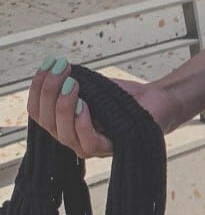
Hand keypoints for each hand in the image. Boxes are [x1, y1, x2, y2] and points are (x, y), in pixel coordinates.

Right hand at [26, 56, 185, 159]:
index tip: (47, 65)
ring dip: (63, 106)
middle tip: (61, 70)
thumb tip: (48, 69)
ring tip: (72, 84)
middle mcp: (75, 140)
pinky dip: (82, 123)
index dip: (37, 89)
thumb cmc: (124, 96)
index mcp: (65, 125)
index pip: (37, 113)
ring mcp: (94, 148)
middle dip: (49, 92)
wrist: (157, 100)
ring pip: (65, 135)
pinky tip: (84, 105)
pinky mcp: (113, 149)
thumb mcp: (90, 86)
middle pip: (47, 123)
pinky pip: (89, 143)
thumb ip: (68, 83)